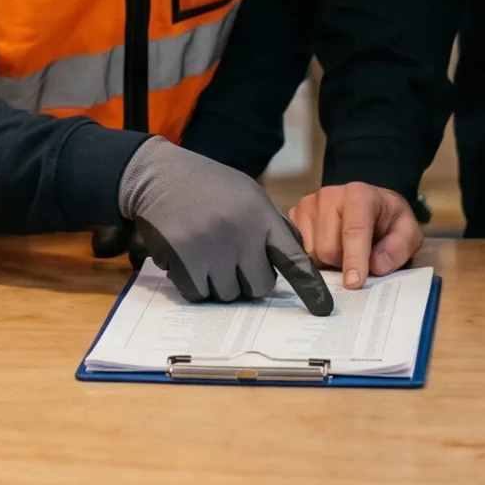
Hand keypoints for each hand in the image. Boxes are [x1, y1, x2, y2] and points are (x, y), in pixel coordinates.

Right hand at [118, 138, 333, 315]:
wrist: (160, 176)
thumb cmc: (210, 187)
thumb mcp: (249, 195)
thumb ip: (273, 226)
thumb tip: (298, 261)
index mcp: (261, 217)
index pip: (293, 259)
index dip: (310, 287)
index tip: (323, 309)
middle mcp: (240, 235)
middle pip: (260, 287)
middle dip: (248, 279)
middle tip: (231, 257)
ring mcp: (211, 250)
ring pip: (228, 294)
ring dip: (219, 281)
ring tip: (206, 250)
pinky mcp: (184, 261)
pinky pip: (199, 294)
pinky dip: (194, 283)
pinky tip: (189, 257)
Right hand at [291, 182, 421, 289]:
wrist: (371, 206)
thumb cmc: (388, 220)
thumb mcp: (407, 232)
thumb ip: (397, 248)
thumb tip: (376, 265)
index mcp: (359, 195)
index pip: (353, 231)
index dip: (354, 260)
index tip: (354, 283)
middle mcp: (329, 195)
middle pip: (328, 248)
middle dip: (343, 263)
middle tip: (359, 258)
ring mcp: (308, 205)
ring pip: (311, 253)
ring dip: (328, 262)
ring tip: (344, 250)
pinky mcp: (294, 216)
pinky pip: (299, 251)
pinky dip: (315, 258)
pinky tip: (328, 246)